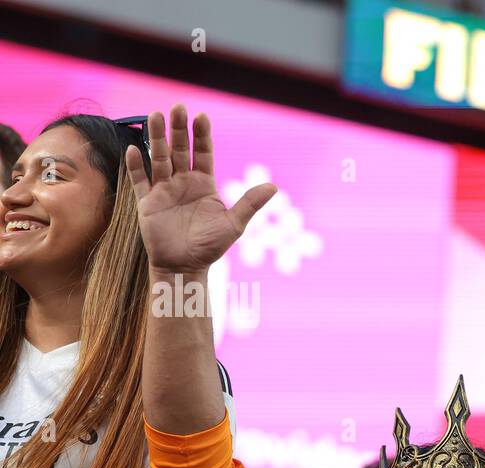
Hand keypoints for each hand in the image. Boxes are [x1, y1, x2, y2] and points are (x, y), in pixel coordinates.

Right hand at [127, 105, 276, 274]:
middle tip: (178, 107)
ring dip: (156, 138)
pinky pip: (139, 180)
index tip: (201, 116)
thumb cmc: (211, 247)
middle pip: (180, 150)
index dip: (202, 136)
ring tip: (155, 116)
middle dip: (179, 129)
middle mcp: (183, 183)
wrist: (185, 266)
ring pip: (159, 159)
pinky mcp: (147, 202)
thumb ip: (250, 204)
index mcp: (204, 185)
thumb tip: (274, 187)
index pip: (203, 154)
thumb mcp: (234, 224)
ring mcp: (164, 190)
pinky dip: (136, 166)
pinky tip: (134, 149)